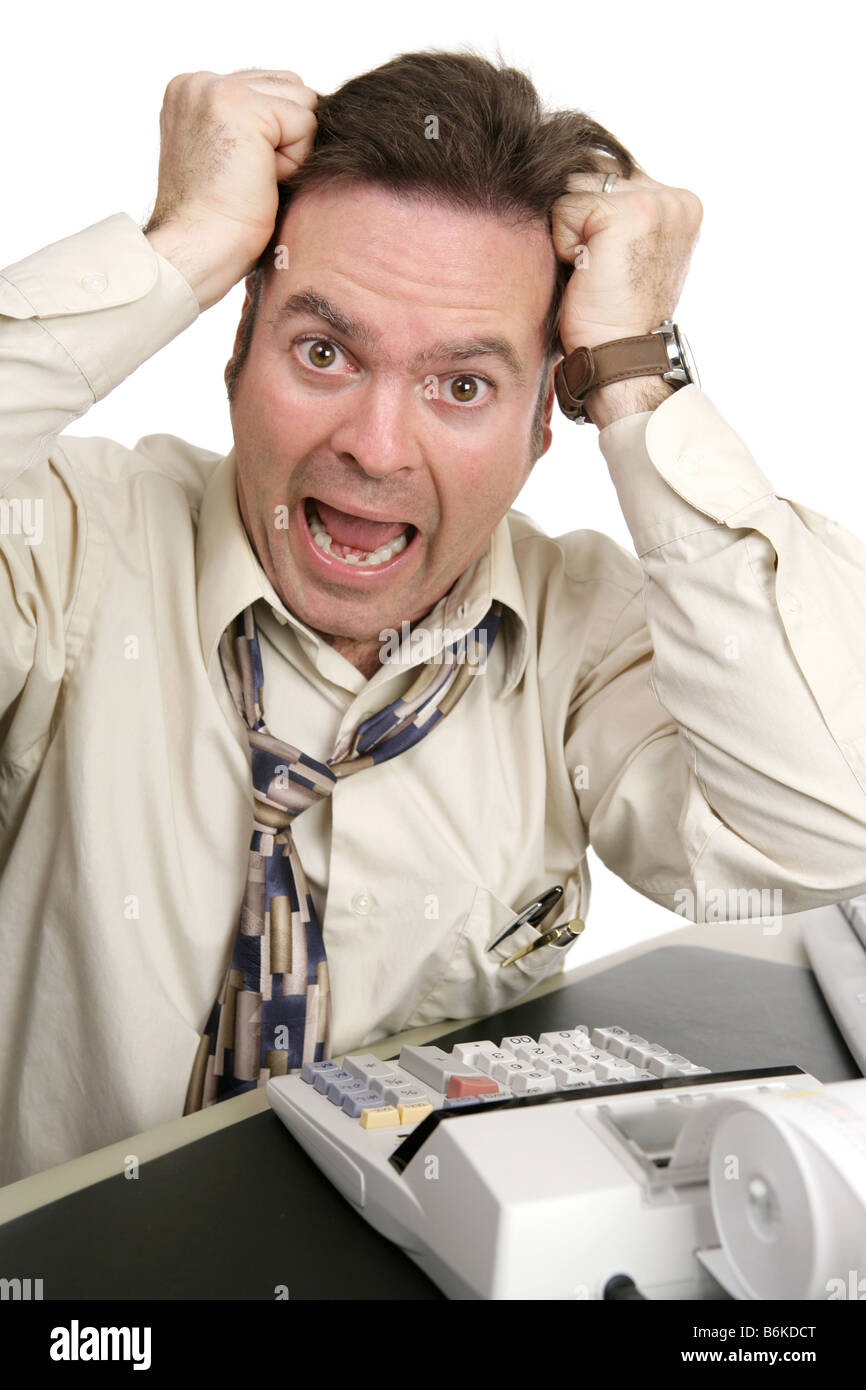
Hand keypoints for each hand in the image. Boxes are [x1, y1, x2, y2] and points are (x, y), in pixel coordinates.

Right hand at [144, 69, 317, 310]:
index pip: (271, 87)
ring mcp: (216, 88)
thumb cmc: (220, 222)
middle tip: (248, 179)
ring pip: (302, 103)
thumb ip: (254, 123)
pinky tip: (259, 181)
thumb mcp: (232, 157)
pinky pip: (306, 122)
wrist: (200, 249)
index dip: (276, 137)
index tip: (242, 173)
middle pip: (291, 87)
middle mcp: (199, 81)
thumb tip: (307, 108)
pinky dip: (293, 161)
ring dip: (290, 150)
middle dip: (286, 139)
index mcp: (192, 91)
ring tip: (253, 179)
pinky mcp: (241, 105)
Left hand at [551, 158, 702, 355]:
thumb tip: (566, 168)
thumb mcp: (621, 251)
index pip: (608, 174)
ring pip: (574, 187)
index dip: (587, 217)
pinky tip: (588, 272)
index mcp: (679, 204)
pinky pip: (564, 208)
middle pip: (589, 174)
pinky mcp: (630, 211)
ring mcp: (657, 200)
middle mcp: (675, 197)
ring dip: (570, 233)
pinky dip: (564, 245)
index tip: (605, 263)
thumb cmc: (609, 315)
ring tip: (594, 271)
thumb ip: (612, 208)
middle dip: (578, 222)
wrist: (619, 357)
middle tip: (599, 271)